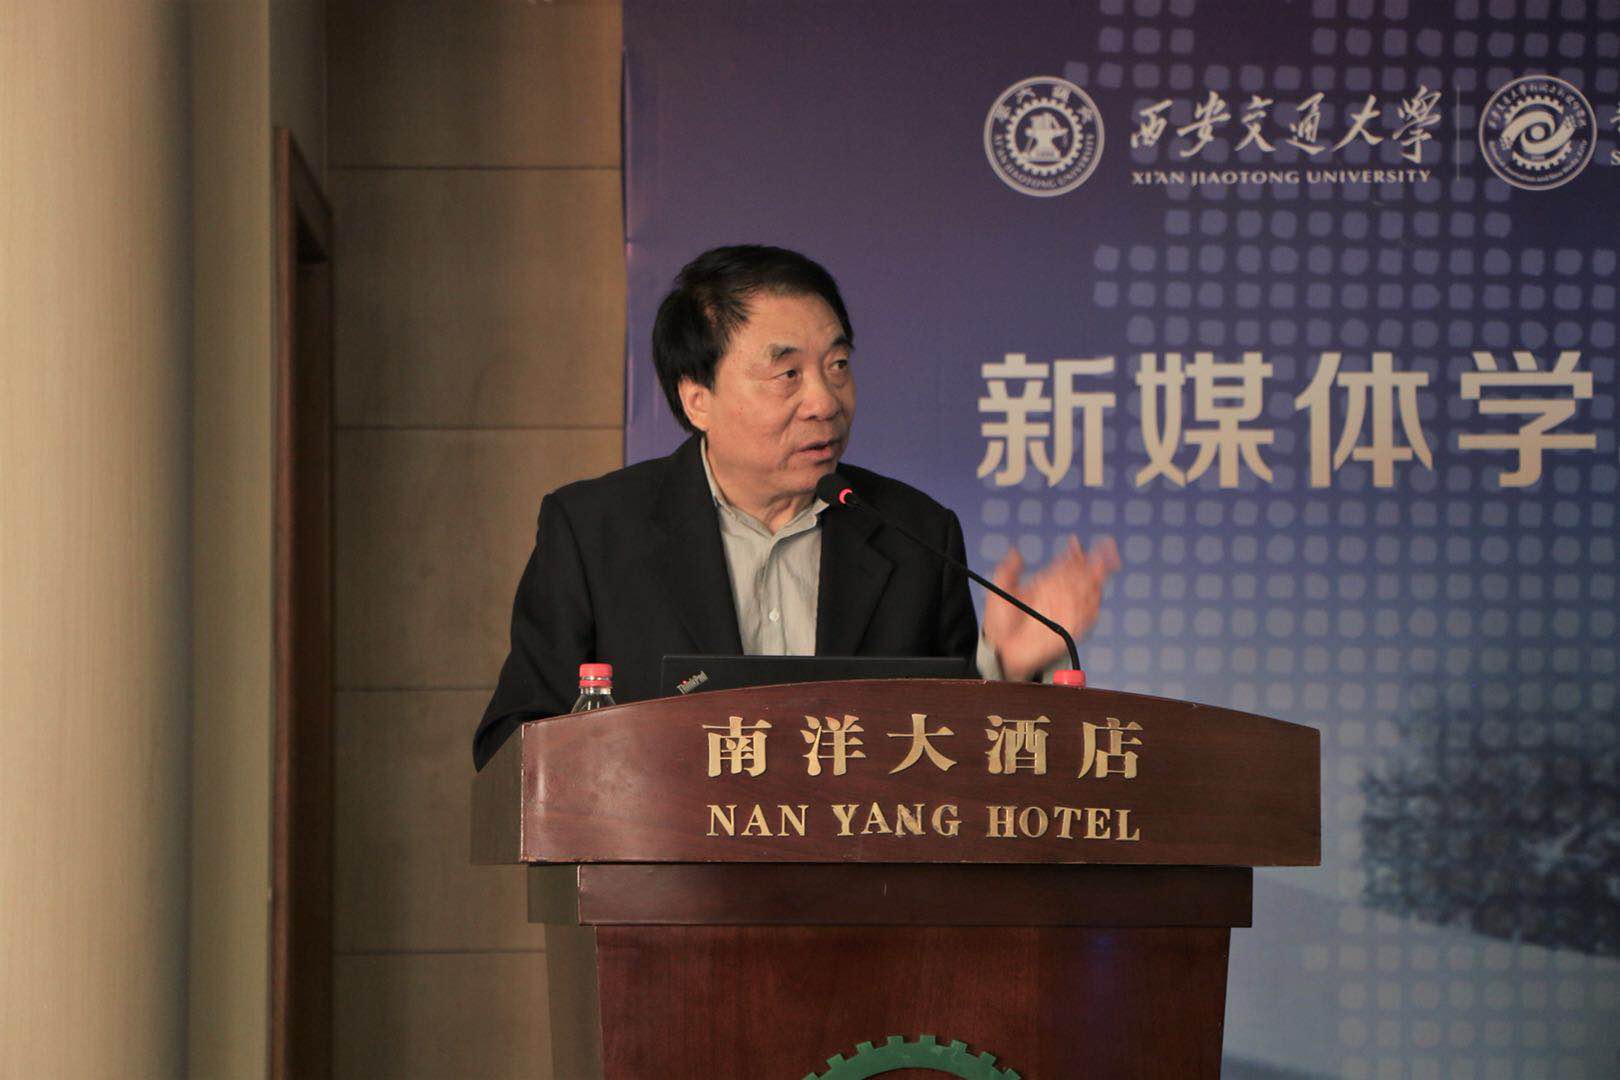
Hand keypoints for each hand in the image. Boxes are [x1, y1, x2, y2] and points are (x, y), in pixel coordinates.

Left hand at [982, 536, 1120, 681]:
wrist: (1001, 651)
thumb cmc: (999, 625)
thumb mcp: (1000, 592)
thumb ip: (1008, 571)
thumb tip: (1016, 552)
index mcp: (1044, 586)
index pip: (1064, 566)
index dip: (1072, 554)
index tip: (1075, 542)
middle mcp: (1058, 598)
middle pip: (1081, 577)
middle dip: (1093, 563)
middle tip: (1103, 549)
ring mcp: (1065, 614)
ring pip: (1087, 594)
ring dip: (1095, 581)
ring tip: (1101, 566)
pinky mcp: (1069, 631)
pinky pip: (1085, 618)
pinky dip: (1091, 606)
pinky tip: (1096, 592)